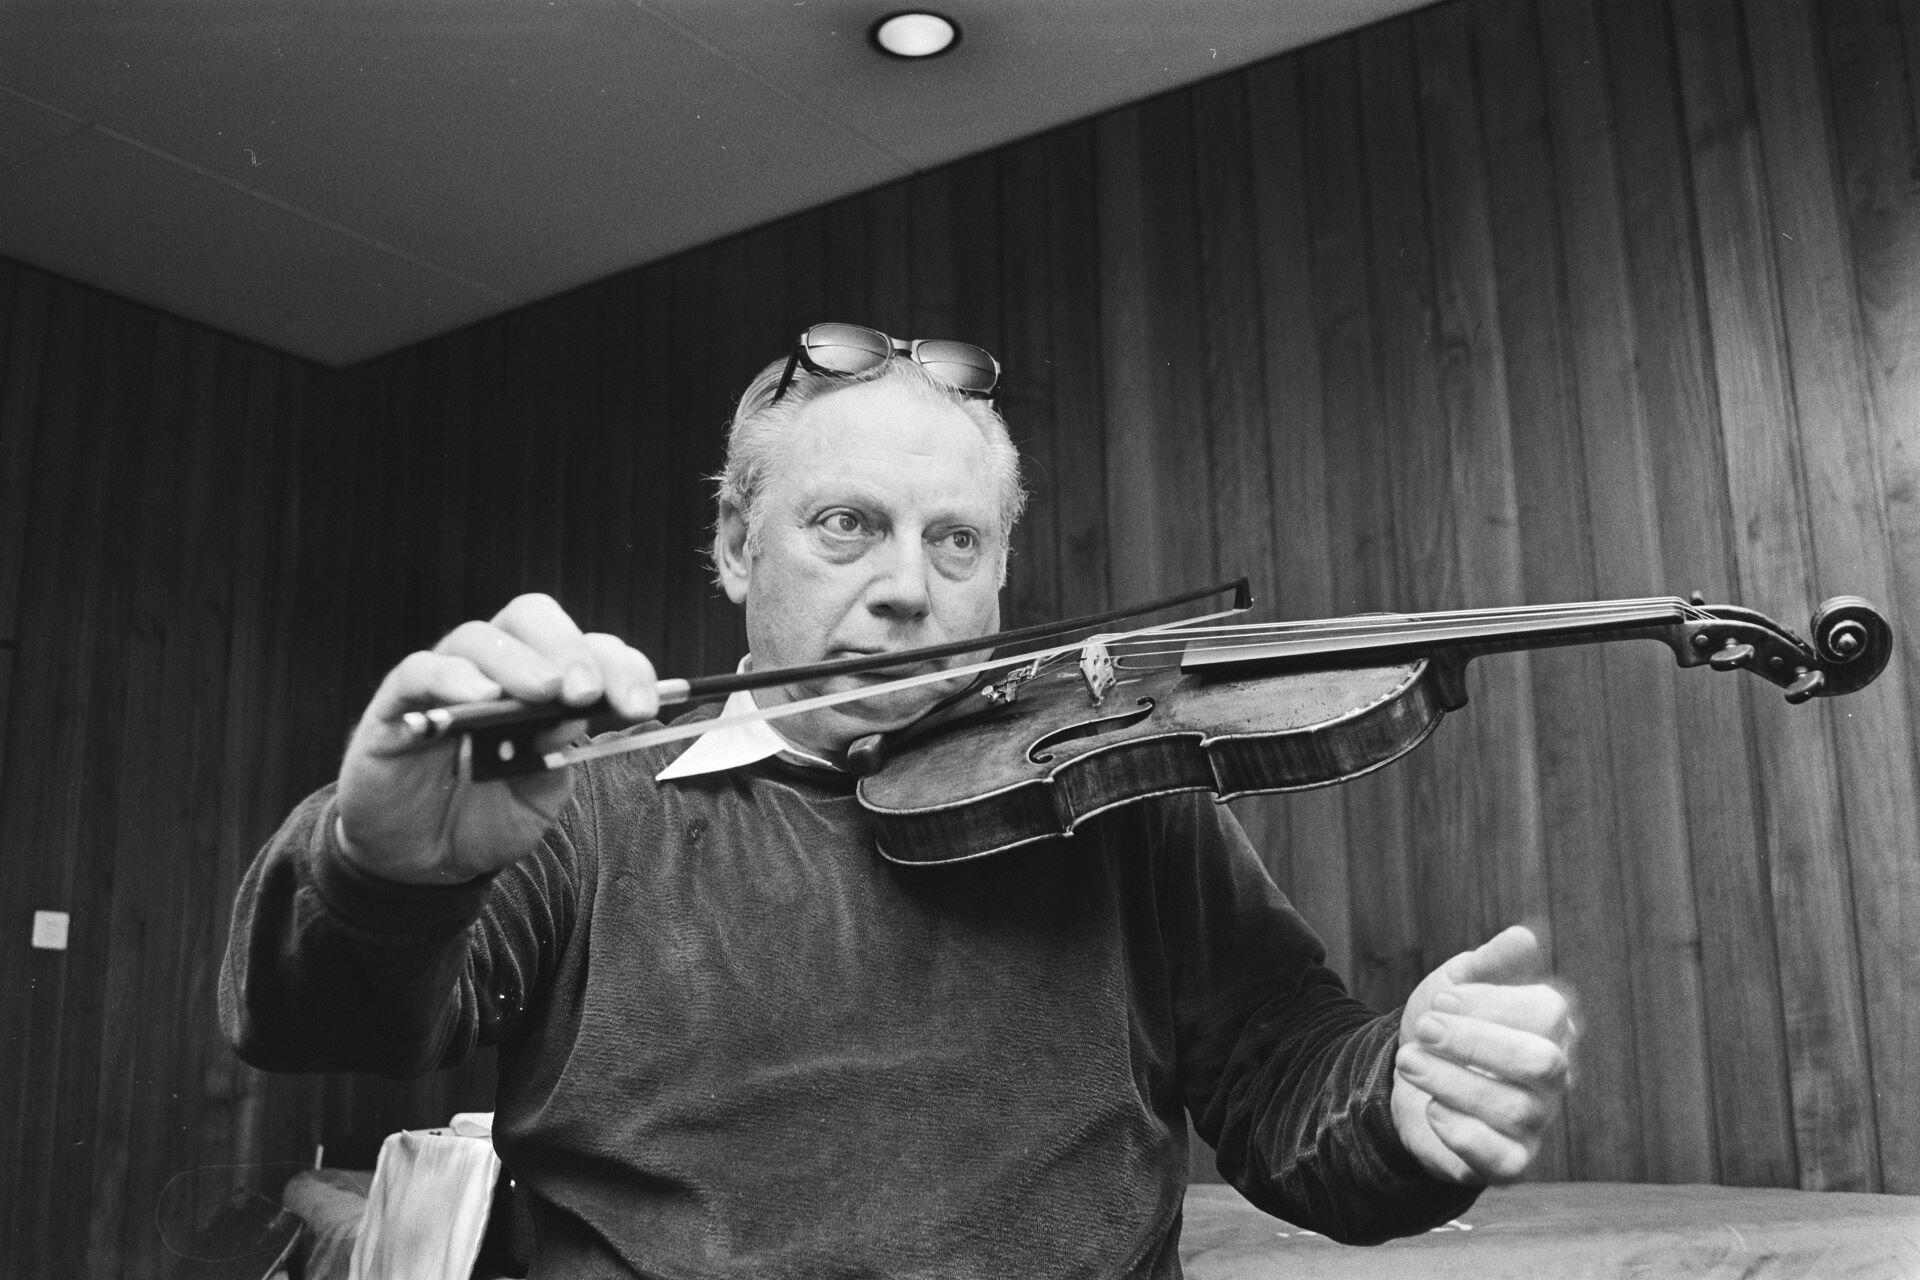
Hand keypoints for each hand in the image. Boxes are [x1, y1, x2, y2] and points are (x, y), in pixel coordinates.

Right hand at [334, 594, 658, 883]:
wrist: (422, 862)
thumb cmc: (486, 818)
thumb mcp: (538, 796)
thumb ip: (557, 758)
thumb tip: (576, 714)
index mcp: (541, 684)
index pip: (587, 650)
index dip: (621, 668)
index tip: (642, 706)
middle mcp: (494, 669)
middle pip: (532, 618)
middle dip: (570, 649)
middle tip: (587, 691)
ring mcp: (445, 682)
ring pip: (479, 637)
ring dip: (519, 661)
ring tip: (546, 693)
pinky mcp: (398, 704)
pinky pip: (419, 671)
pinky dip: (452, 677)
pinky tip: (483, 699)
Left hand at [1391, 925, 1574, 1183]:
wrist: (1405, 1082)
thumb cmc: (1442, 1028)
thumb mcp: (1454, 985)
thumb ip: (1487, 963)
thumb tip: (1525, 936)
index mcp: (1550, 1027)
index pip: (1546, 1011)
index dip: (1490, 1002)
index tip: (1441, 998)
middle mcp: (1554, 1077)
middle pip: (1540, 1061)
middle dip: (1474, 1042)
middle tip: (1424, 1029)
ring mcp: (1536, 1123)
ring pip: (1513, 1108)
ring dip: (1449, 1080)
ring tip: (1409, 1062)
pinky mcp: (1508, 1162)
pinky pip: (1502, 1158)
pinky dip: (1460, 1130)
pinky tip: (1431, 1108)